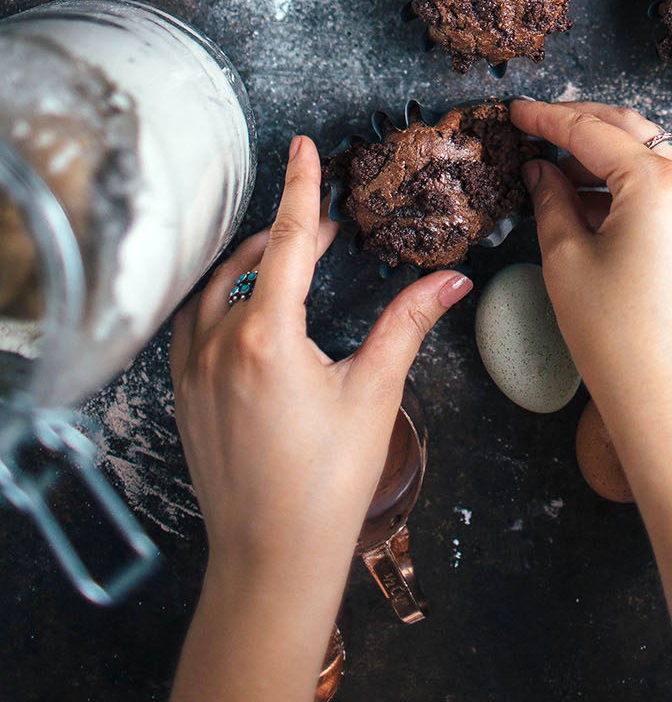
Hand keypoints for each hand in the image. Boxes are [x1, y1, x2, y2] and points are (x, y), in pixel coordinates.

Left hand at [168, 134, 470, 701]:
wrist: (270, 561)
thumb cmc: (327, 485)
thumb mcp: (374, 393)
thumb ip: (408, 324)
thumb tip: (452, 279)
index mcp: (267, 335)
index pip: (290, 239)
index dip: (302, 187)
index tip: (302, 146)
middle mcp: (219, 343)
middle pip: (252, 258)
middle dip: (289, 229)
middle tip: (328, 220)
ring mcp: (193, 369)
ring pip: (217, 287)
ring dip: (253, 261)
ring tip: (292, 254)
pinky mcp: (182, 394)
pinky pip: (195, 322)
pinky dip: (223, 297)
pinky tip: (249, 305)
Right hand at [507, 98, 671, 457]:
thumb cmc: (620, 341)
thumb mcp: (566, 261)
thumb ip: (552, 200)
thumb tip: (541, 170)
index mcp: (658, 182)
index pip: (591, 131)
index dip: (547, 119)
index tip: (517, 112)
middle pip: (629, 130)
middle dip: (580, 125)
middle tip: (536, 128)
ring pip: (651, 156)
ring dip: (605, 156)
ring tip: (557, 171)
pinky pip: (668, 187)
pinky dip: (630, 184)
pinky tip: (592, 201)